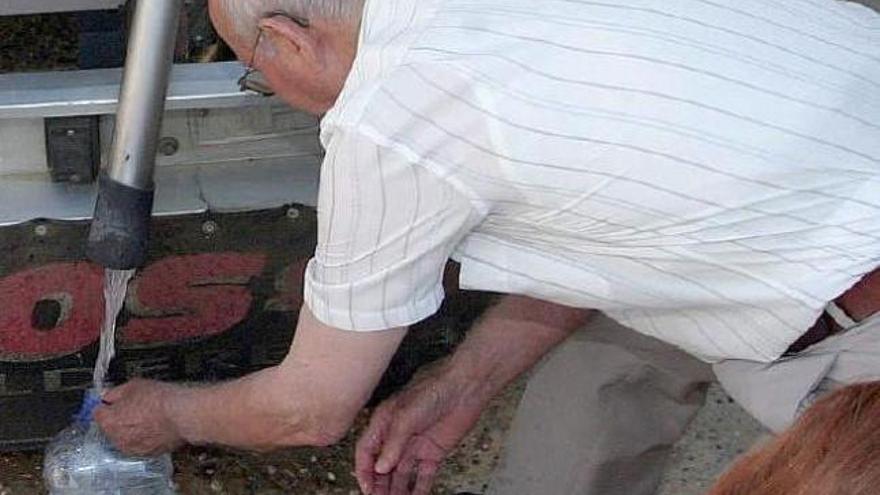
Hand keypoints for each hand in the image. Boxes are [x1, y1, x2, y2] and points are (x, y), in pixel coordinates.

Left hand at [94, 379, 184, 455]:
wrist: (182, 416)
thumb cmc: (160, 400)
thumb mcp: (133, 385)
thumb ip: (115, 392)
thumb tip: (108, 395)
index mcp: (108, 421)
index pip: (98, 412)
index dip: (107, 404)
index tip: (114, 400)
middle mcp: (116, 439)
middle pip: (110, 427)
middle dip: (119, 418)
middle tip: (134, 406)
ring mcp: (132, 448)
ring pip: (125, 437)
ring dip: (131, 430)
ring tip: (147, 416)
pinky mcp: (147, 454)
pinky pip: (140, 444)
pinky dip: (144, 437)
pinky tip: (155, 426)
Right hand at [355, 360, 489, 494]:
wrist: (466, 387)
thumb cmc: (434, 389)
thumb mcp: (406, 415)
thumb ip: (393, 442)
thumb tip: (380, 467)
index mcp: (384, 423)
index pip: (367, 451)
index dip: (364, 470)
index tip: (367, 489)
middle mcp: (397, 436)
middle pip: (383, 467)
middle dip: (379, 485)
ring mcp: (415, 446)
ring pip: (401, 474)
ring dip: (396, 490)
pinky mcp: (434, 452)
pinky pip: (423, 476)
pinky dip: (419, 489)